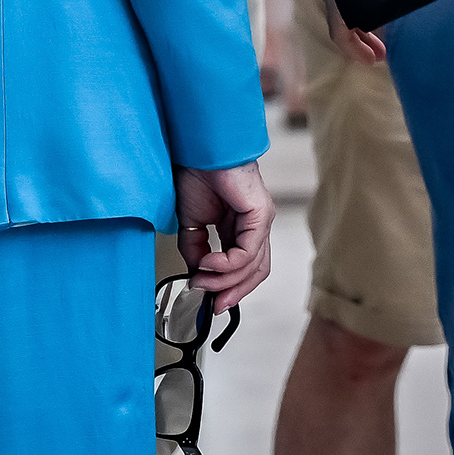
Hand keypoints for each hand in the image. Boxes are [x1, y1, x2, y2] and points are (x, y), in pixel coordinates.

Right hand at [174, 161, 275, 311]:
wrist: (199, 150)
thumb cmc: (197, 175)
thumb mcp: (191, 223)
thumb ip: (195, 249)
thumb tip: (197, 275)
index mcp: (241, 227)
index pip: (246, 267)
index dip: (230, 287)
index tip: (210, 302)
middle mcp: (256, 226)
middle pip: (256, 272)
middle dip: (234, 292)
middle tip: (213, 304)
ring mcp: (262, 221)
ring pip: (254, 266)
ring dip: (226, 280)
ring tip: (202, 279)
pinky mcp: (260, 215)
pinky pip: (248, 251)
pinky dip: (227, 264)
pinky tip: (208, 263)